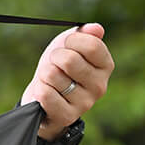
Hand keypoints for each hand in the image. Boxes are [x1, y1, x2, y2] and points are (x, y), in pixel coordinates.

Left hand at [21, 22, 113, 138]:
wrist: (42, 98)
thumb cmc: (58, 69)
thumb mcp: (69, 47)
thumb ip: (83, 34)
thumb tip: (95, 28)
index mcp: (105, 66)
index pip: (92, 45)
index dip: (71, 41)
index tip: (65, 45)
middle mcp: (100, 85)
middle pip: (69, 60)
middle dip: (54, 58)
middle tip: (54, 64)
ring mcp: (85, 103)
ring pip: (53, 75)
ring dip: (44, 75)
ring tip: (49, 81)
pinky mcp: (67, 116)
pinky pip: (45, 93)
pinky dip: (39, 90)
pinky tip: (44, 93)